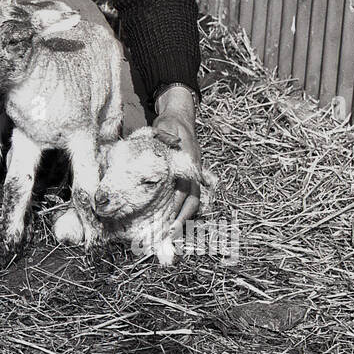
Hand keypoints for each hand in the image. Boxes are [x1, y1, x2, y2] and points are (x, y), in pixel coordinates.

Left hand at [152, 86, 201, 230]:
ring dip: (183, 219)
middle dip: (181, 220)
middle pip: (192, 201)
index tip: (168, 220)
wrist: (180, 117)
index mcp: (189, 164)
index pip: (185, 190)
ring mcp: (193, 176)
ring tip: (170, 235)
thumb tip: (160, 147)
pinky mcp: (188, 179)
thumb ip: (162, 138)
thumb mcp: (164, 129)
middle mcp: (193, 173)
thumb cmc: (170, 125)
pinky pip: (189, 198)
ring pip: (192, 202)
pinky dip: (182, 212)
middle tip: (168, 235)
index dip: (177, 206)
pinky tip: (172, 223)